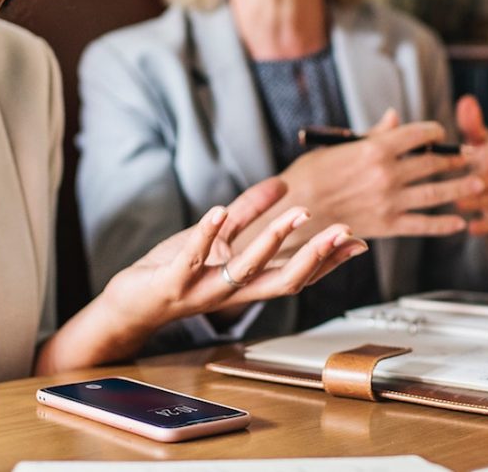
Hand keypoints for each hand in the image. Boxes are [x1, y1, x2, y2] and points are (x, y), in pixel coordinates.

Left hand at [100, 177, 368, 333]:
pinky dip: (205, 234)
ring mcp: (204, 290)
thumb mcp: (216, 237)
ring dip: (272, 240)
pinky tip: (218, 210)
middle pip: (284, 280)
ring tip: (295, 213)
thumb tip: (282, 185)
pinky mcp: (174, 282)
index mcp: (247, 282)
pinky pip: (193, 258)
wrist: (132, 302)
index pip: (297, 275)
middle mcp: (233, 292)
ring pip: (245, 270)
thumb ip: (247, 212)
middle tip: (342, 232)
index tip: (356, 241)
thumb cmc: (176, 270)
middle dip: (315, 256)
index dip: (328, 261)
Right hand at [278, 109, 478, 240]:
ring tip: (477, 183)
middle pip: (433, 162)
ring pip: (437, 193)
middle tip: (469, 156)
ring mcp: (390, 201)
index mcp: (374, 148)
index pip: (418, 134)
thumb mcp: (336, 147)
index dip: (434, 131)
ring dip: (460, 187)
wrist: (292, 211)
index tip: (440, 133)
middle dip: (454, 158)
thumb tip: (394, 118)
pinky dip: (444, 225)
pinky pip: (423, 225)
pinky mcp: (387, 225)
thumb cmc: (307, 175)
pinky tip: (458, 223)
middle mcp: (388, 173)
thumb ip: (371, 134)